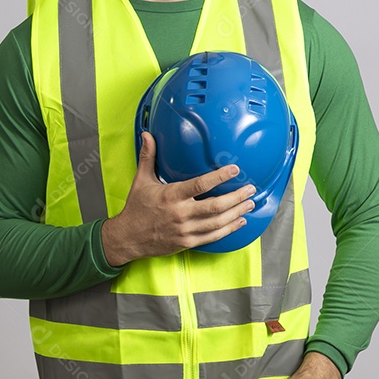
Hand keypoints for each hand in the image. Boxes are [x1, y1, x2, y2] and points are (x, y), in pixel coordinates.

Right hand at [101, 132, 256, 265]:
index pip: (200, 185)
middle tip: (251, 188)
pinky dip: (229, 229)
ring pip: (218, 222)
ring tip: (250, 203)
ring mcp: (185, 230)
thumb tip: (148, 135)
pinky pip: (213, 237)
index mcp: (171, 196)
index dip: (219, 177)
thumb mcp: (141, 180)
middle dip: (237, 197)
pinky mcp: (188, 243)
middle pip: (216, 206)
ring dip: (237, 212)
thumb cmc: (136, 208)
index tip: (234, 169)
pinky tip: (240, 222)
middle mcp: (181, 214)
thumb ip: (148, 157)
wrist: (128, 238)